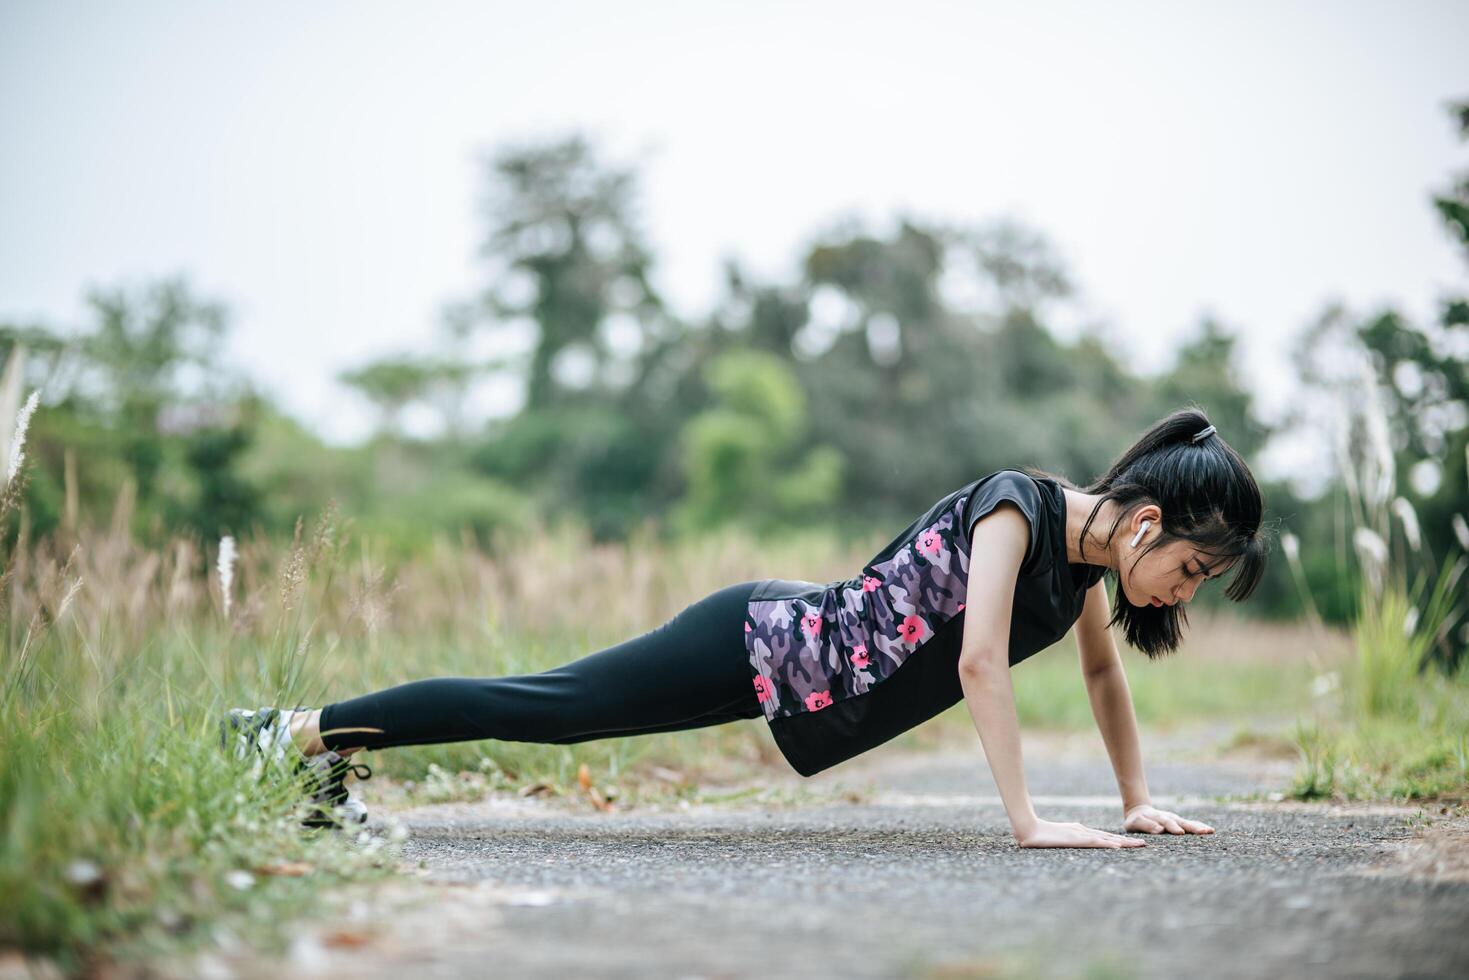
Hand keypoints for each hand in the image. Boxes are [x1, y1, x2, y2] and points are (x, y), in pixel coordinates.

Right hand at [1015, 817, 1146, 847]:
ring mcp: (1080, 834)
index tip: (1132, 844)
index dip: (1118, 840)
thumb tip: (1071, 842)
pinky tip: (1118, 846)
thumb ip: (1065, 840)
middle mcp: (1083, 831)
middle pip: (1110, 837)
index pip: (1104, 837)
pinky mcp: (1075, 838)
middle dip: (1127, 841)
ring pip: (1107, 838)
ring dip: (1124, 843)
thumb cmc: (1039, 835)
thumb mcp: (1055, 839)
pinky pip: (1095, 842)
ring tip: (1139, 845)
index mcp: (1080, 832)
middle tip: (1144, 844)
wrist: (1028, 829)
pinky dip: (1108, 843)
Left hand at [1123, 804, 1214, 835]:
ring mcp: (1175, 819)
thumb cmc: (1136, 821)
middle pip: (1181, 822)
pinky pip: (1191, 824)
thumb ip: (1146, 825)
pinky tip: (1210, 830)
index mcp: (1157, 818)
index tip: (1180, 832)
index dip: (1172, 827)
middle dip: (1192, 827)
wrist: (1139, 812)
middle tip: (1203, 832)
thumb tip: (1160, 830)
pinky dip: (1199, 827)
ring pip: (1188, 823)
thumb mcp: (1135, 823)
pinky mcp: (1180, 823)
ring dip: (1198, 827)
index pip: (1166, 823)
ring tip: (1209, 831)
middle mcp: (1169, 817)